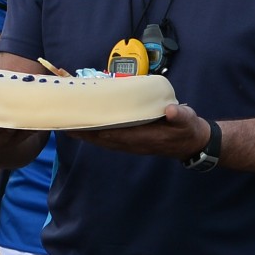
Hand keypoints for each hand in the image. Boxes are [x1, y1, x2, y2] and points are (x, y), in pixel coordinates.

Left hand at [74, 103, 209, 161]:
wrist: (191, 143)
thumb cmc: (187, 129)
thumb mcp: (188, 120)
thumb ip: (179, 115)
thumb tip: (170, 110)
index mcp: (144, 137)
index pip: (115, 134)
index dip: (97, 130)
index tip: (80, 124)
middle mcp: (133, 143)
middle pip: (103, 138)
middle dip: (83, 132)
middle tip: (63, 122)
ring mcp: (130, 144)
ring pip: (103, 140)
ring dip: (85, 134)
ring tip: (67, 124)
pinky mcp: (130, 140)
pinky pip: (107, 138)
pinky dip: (94, 134)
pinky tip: (85, 127)